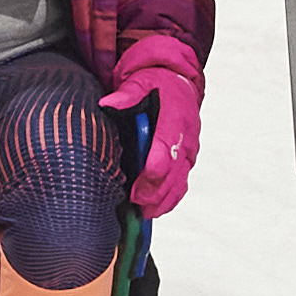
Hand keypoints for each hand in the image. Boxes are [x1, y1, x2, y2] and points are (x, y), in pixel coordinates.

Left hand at [101, 31, 203, 217]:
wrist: (176, 81)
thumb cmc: (155, 83)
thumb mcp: (139, 81)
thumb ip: (126, 94)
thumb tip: (107, 104)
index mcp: (175, 118)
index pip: (166, 152)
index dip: (151, 175)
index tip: (136, 191)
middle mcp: (186, 138)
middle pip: (173, 174)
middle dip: (155, 194)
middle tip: (136, 207)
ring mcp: (188, 151)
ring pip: (179, 183)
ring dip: (162, 201)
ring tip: (143, 214)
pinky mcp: (186, 160)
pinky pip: (181, 184)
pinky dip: (169, 199)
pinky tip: (153, 209)